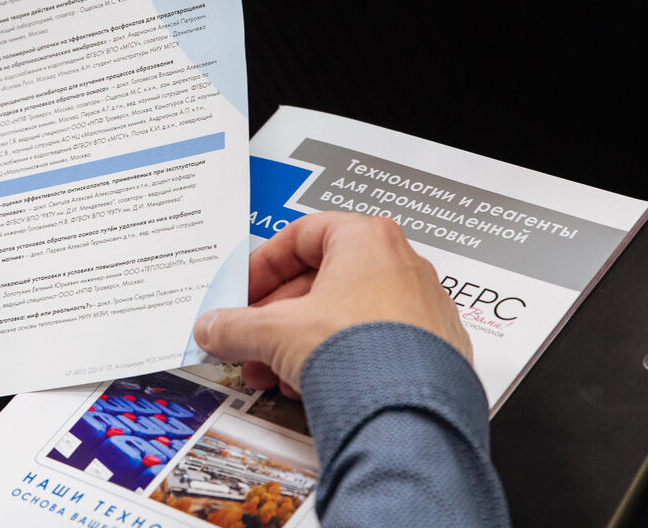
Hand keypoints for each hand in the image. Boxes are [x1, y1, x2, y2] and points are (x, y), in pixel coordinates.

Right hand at [191, 212, 470, 397]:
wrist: (410, 412)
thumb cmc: (360, 351)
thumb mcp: (275, 332)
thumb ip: (236, 326)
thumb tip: (213, 327)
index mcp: (367, 239)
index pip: (301, 235)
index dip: (263, 266)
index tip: (243, 291)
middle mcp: (403, 264)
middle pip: (322, 280)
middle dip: (278, 315)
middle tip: (252, 338)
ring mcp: (424, 306)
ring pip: (347, 315)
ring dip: (302, 341)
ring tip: (277, 372)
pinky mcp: (435, 348)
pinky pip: (376, 343)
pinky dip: (340, 358)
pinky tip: (316, 386)